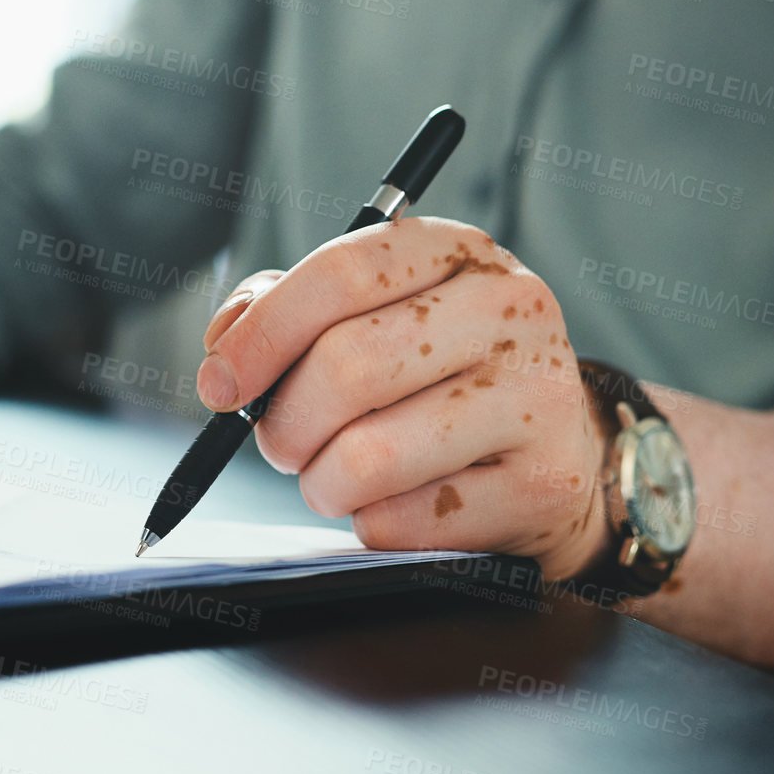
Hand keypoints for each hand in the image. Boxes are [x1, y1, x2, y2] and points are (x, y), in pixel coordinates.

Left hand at [197, 216, 609, 579]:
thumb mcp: (376, 312)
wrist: (553, 449)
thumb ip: (288, 307)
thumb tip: (225, 342)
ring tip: (333, 477)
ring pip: (370, 456)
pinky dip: (372, 523)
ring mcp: (537, 396)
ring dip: (323, 482)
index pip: (342, 273)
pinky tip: (394, 503)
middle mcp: (509, 310)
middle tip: (281, 444)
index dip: (262, 334)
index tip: (219, 383)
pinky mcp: (543, 482)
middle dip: (286, 423)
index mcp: (457, 250)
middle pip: (348, 367)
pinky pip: (407, 521)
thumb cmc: (440, 375)